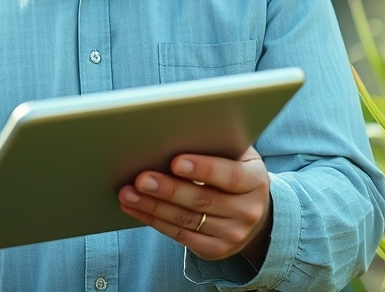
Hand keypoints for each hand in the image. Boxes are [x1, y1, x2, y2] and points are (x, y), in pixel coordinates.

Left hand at [117, 147, 271, 264]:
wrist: (251, 211)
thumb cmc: (233, 171)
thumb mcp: (235, 156)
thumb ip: (214, 147)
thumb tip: (172, 134)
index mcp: (256, 180)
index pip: (230, 176)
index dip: (203, 168)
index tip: (175, 161)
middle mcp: (249, 210)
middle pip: (202, 200)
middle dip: (168, 189)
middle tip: (141, 178)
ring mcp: (234, 234)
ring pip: (186, 220)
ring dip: (153, 207)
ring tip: (128, 194)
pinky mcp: (216, 249)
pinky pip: (180, 236)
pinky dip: (154, 221)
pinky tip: (136, 208)